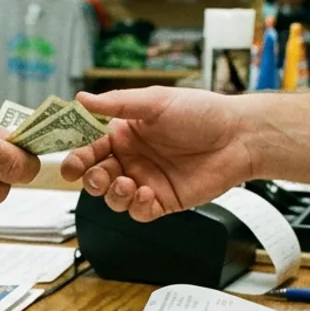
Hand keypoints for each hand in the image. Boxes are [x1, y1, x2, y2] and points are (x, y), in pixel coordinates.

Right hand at [60, 87, 257, 221]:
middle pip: (95, 176)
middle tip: (97, 176)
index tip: (70, 161)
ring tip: (126, 184)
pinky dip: (137, 206)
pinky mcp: (164, 201)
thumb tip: (80, 98)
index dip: (76, 155)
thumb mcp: (155, 101)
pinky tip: (147, 193)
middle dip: (90, 179)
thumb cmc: (201, 113)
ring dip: (112, 195)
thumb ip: (116, 104)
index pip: (89, 147)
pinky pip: (139, 212)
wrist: (239, 137)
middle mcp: (132, 158)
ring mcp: (146, 181)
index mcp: (125, 133)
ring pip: (113, 198)